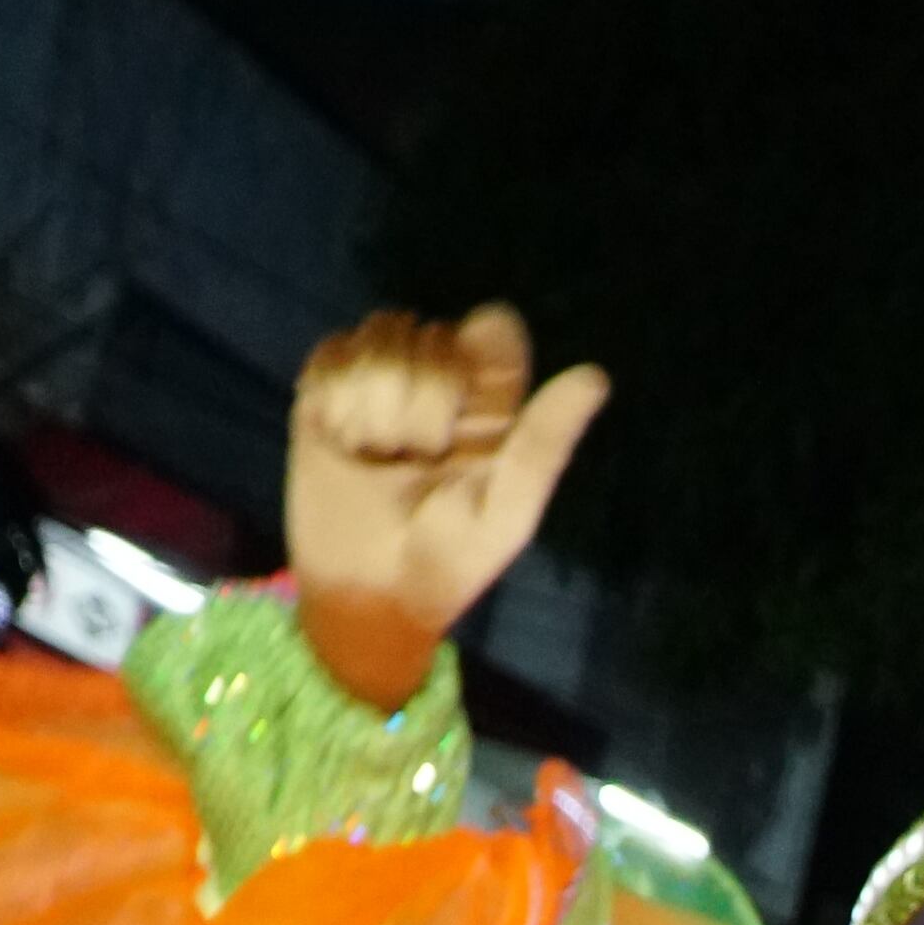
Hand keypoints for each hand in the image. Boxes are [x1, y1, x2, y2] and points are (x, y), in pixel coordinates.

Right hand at [282, 305, 610, 709]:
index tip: (462, 413)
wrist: (368, 596)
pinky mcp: (327, 392)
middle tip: (415, 456)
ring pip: (380, 334)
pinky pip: (332, 353)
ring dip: (375, 396)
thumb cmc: (450, 562)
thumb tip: (596, 375)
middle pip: (431, 332)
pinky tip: (342, 438)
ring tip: (376, 452)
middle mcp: (441, 381)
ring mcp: (383, 383)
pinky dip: (335, 394)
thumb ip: (545, 442)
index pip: (493, 329)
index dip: (474, 356)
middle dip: (419, 396)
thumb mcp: (508, 511)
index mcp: (493, 404)